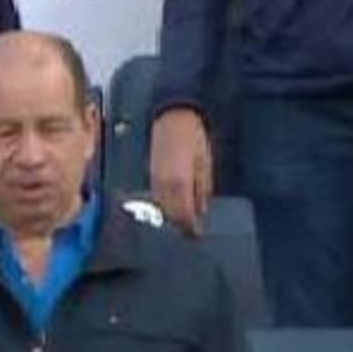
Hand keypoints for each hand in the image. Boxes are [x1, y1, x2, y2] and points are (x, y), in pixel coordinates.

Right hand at [149, 108, 213, 236]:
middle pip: (169, 214)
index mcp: (179, 183)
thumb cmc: (194, 138)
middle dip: (179, 225)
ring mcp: (152, 179)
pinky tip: (171, 206)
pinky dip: (163, 205)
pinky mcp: (148, 173)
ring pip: (159, 207)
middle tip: (190, 233)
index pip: (183, 215)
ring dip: (170, 217)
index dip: (190, 228)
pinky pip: (154, 196)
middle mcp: (162, 184)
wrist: (172, 116)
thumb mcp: (204, 163)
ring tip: (182, 222)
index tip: (197, 235)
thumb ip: (201, 189)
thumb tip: (200, 210)